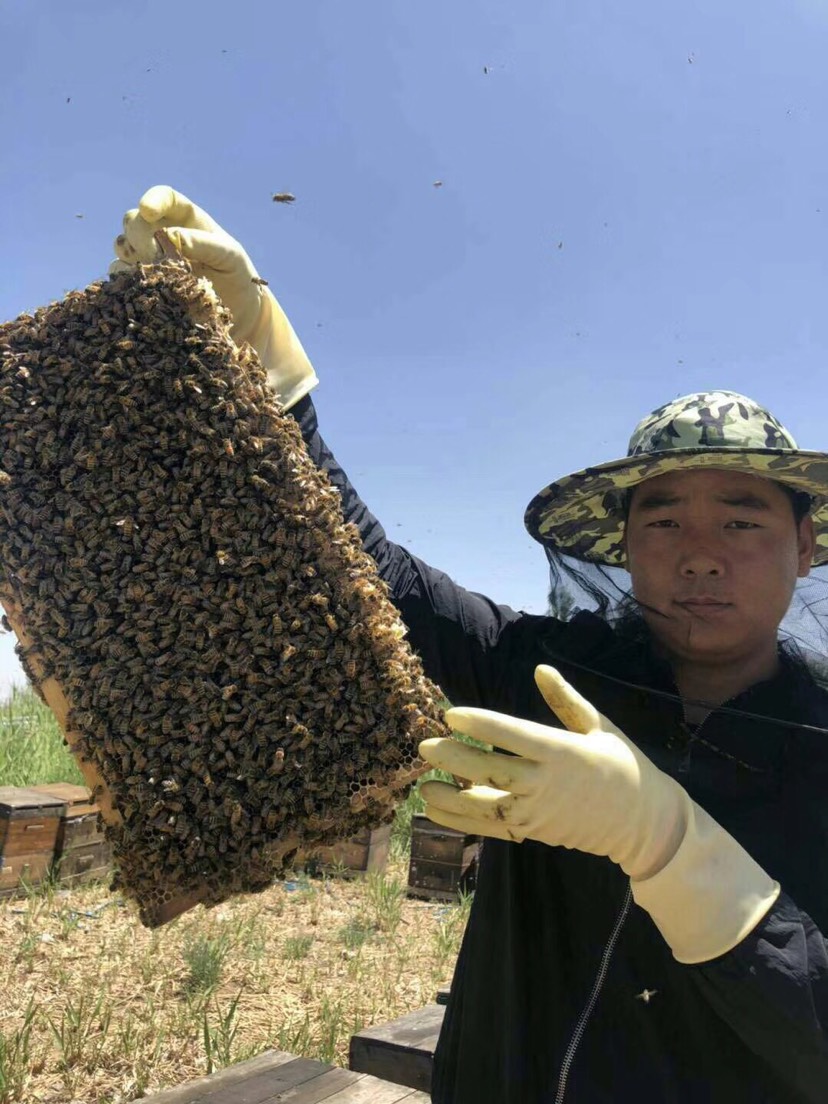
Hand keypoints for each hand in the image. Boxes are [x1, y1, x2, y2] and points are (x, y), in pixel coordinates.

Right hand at [109, 185, 317, 410]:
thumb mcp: (230, 258)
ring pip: (121, 244)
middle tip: (157, 254)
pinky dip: (125, 280)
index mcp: (186, 220)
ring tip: (155, 273)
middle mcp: (162, 234)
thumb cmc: (238, 278)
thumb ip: (204, 244)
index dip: (152, 200)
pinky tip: (142, 289)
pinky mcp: (142, 284)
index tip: (148, 211)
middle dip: (140, 234)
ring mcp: (149, 258)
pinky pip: (118, 275)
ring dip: (130, 255)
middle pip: (134, 220)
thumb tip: (171, 235)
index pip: (164, 198)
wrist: (237, 315)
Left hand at [419, 665, 687, 878]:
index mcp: (562, 752)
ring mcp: (536, 813)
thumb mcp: (598, 726)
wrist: (643, 822)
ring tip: (422, 785)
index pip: (513, 735)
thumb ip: (566, 700)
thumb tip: (539, 669)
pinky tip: (435, 810)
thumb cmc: (622, 765)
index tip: (451, 714)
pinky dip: (460, 822)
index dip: (480, 723)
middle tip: (424, 746)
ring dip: (451, 797)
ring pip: (485, 805)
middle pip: (492, 770)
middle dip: (455, 758)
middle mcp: (545, 784)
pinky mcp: (531, 832)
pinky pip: (489, 829)